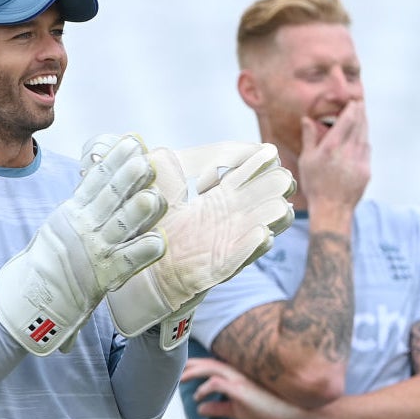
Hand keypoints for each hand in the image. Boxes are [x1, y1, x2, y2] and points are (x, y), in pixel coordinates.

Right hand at [0, 134, 166, 355]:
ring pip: (119, 227)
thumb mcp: (68, 218)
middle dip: (127, 179)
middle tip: (146, 161)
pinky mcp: (106, 276)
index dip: (114, 160)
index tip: (132, 142)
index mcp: (75, 210)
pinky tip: (159, 242)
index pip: (96, 180)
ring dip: (137, 213)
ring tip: (153, 196)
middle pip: (109, 199)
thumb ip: (90, 197)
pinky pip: (127, 262)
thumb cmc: (60, 252)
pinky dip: (142, 252)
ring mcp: (96, 251)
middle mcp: (85, 228)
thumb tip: (112, 167)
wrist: (39, 292)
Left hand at [82, 135, 295, 348]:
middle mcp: (229, 220)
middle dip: (274, 189)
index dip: (259, 164)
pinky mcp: (216, 270)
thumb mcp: (165, 182)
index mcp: (220, 198)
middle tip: (281, 179)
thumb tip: (193, 149)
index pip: (249, 176)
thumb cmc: (153, 222)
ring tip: (281, 206)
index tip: (268, 153)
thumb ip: (180, 164)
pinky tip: (262, 234)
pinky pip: (239, 259)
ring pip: (261, 228)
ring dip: (272, 217)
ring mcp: (226, 245)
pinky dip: (250, 247)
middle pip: (264, 200)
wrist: (138, 263)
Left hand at [182, 357, 300, 418]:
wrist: (292, 410)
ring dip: (193, 372)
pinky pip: (217, 383)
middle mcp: (237, 371)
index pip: (212, 364)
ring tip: (180, 378)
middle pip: (208, 362)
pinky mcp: (241, 388)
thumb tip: (200, 409)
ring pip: (211, 367)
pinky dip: (205, 388)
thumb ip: (219, 408)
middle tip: (175, 369)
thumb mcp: (237, 410)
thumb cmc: (268, 408)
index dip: (196, 365)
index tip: (182, 369)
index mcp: (236, 373)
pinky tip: (197, 395)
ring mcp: (239, 378)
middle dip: (190, 365)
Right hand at [298, 100, 369, 221]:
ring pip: (365, 136)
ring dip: (364, 125)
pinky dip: (364, 140)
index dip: (352, 110)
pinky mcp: (366, 170)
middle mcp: (347, 152)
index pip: (347, 121)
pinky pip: (367, 150)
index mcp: (331, 148)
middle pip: (359, 126)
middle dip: (360, 113)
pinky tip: (362, 139)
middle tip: (360, 104)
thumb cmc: (315, 185)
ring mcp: (359, 161)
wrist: (332, 209)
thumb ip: (309, 138)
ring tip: (362, 117)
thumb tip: (307, 119)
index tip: (353, 102)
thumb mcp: (306, 160)